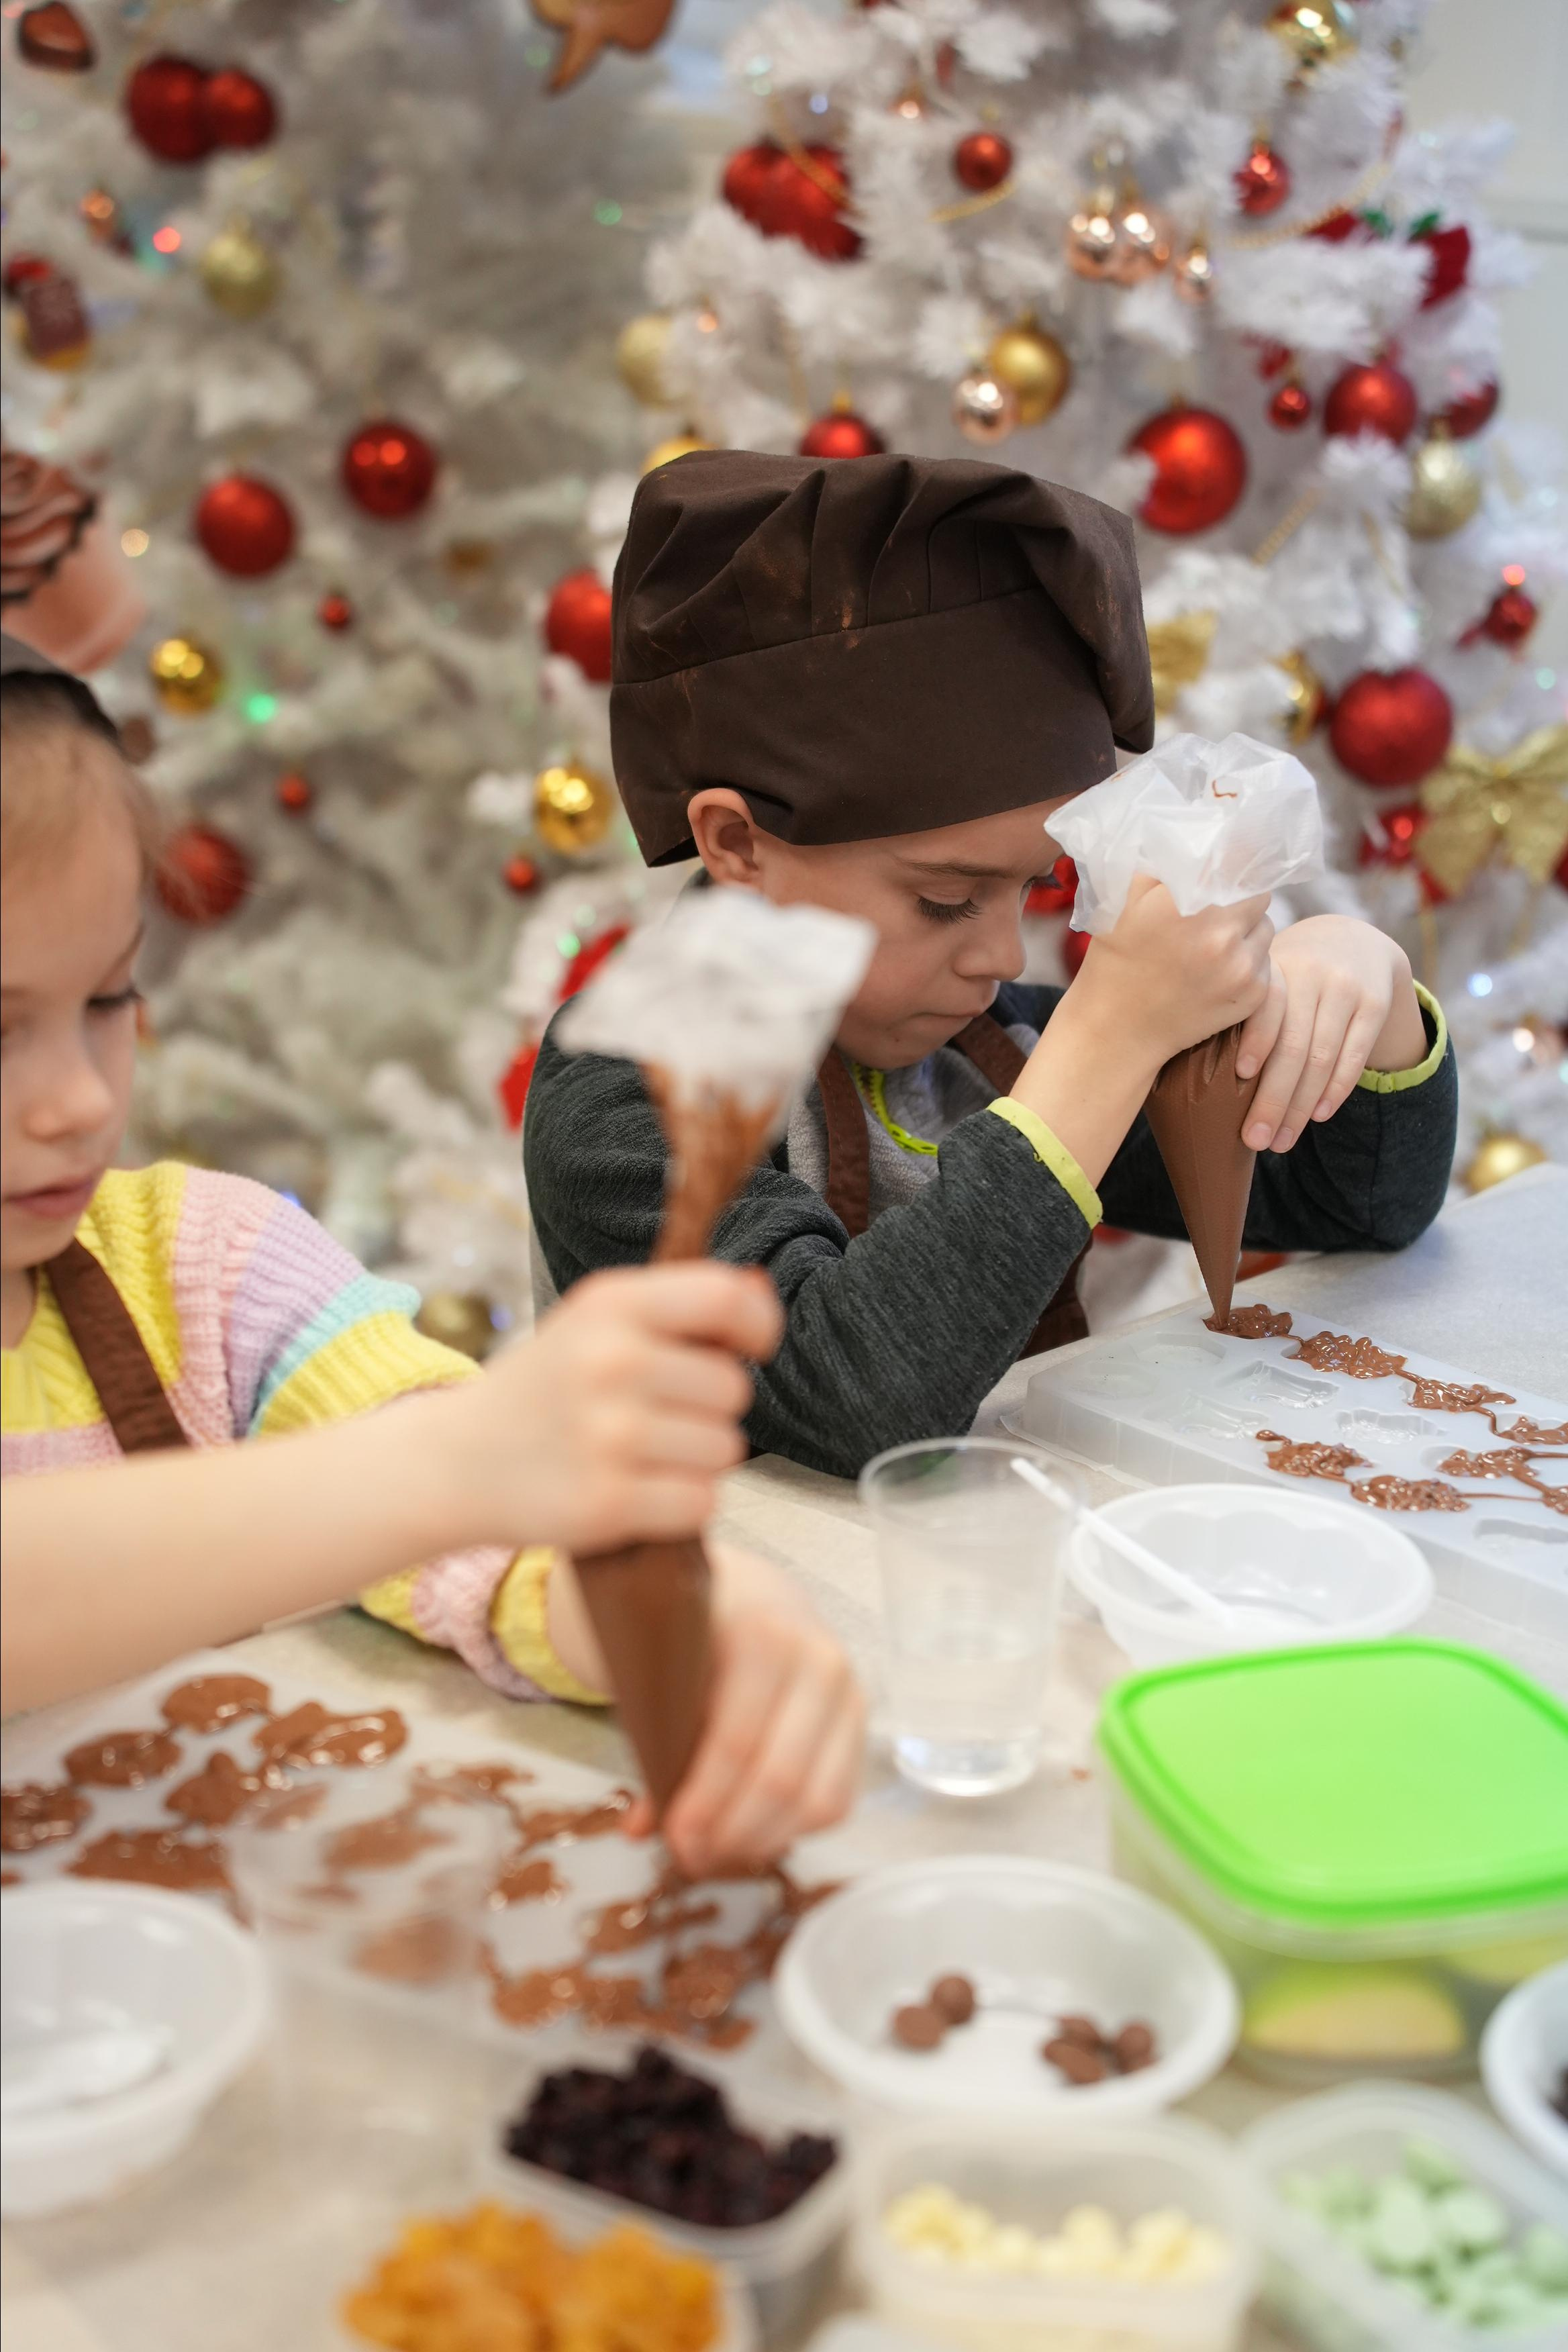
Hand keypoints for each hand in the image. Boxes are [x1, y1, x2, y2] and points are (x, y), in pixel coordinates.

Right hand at [448, 1264, 781, 1554]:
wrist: (457, 1460)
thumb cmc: (548, 1385)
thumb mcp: (597, 1321)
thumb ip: (680, 1304)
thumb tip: (762, 1292)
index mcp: (611, 1304)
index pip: (726, 1299)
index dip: (757, 1326)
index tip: (748, 1348)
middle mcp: (610, 1361)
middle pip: (733, 1389)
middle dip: (710, 1408)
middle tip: (657, 1414)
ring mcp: (608, 1435)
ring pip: (725, 1450)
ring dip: (698, 1459)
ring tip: (642, 1454)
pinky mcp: (606, 1502)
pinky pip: (702, 1502)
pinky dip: (682, 1504)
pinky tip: (639, 1490)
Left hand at [625, 1544, 864, 1876]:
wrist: (754, 1597)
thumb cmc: (699, 1632)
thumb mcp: (665, 1667)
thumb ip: (654, 1741)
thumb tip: (641, 1826)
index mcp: (764, 1634)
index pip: (737, 1741)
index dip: (703, 1802)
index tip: (670, 1837)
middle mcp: (820, 1662)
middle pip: (781, 1779)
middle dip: (731, 1832)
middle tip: (690, 1856)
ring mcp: (851, 1696)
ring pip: (817, 1800)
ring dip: (762, 1840)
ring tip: (717, 1852)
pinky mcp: (862, 1728)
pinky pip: (837, 1802)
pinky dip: (794, 1830)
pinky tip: (752, 1834)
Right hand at [1075, 875, 1275, 1072]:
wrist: (1117, 1030)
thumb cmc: (1115, 962)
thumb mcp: (1124, 903)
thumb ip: (1160, 866)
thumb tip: (1195, 836)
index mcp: (1184, 901)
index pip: (1237, 861)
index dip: (1234, 863)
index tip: (1229, 866)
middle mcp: (1219, 931)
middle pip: (1258, 893)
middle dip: (1241, 898)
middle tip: (1217, 911)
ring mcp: (1240, 965)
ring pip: (1266, 927)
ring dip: (1247, 930)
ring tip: (1215, 945)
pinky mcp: (1254, 993)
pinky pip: (1267, 961)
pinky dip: (1248, 962)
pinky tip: (1218, 972)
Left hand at [1237, 915, 1422, 1151]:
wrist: (1353, 942)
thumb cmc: (1288, 978)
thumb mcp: (1267, 977)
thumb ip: (1240, 1009)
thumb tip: (1188, 1075)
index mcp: (1275, 968)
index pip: (1266, 1004)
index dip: (1256, 1037)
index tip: (1241, 1073)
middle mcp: (1311, 974)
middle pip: (1293, 1045)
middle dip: (1272, 1098)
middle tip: (1254, 1140)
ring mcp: (1346, 989)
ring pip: (1323, 1058)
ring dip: (1300, 1107)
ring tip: (1281, 1142)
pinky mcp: (1374, 1005)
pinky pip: (1354, 1056)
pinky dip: (1335, 1091)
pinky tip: (1317, 1116)